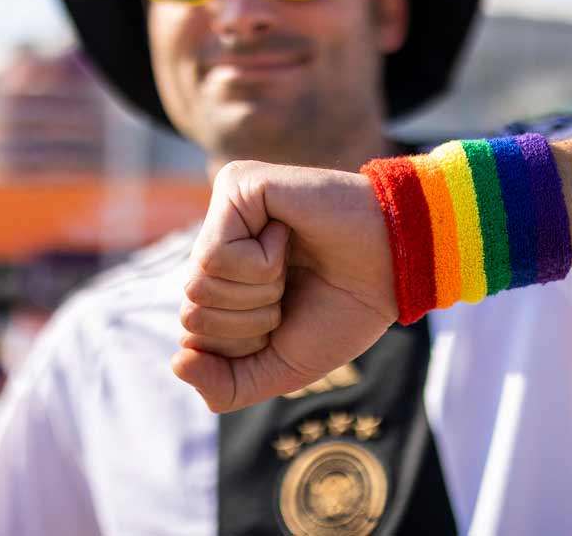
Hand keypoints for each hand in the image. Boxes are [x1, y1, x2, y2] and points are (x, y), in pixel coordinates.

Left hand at [171, 161, 396, 411]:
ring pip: (198, 285)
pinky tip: (289, 235)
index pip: (193, 335)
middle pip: (191, 313)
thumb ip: (226, 386)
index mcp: (223, 281)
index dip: (243, 346)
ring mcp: (225, 210)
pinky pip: (217, 255)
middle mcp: (216, 241)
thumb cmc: (344, 311)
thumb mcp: (282, 367)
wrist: (395, 267)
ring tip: (292, 263)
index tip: (286, 319)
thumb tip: (176, 361)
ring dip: (258, 293)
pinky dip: (261, 264)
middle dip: (250, 322)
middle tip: (292, 291)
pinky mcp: (237, 184)